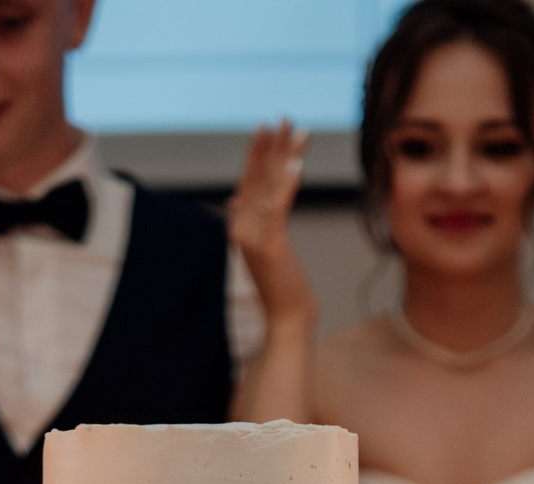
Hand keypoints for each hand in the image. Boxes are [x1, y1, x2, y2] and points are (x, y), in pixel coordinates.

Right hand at [228, 122, 315, 333]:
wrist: (285, 316)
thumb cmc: (281, 284)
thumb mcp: (263, 247)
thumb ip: (248, 220)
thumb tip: (235, 198)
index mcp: (240, 223)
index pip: (249, 180)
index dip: (258, 153)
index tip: (269, 129)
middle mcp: (242, 225)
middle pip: (258, 177)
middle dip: (272, 146)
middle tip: (283, 118)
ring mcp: (253, 234)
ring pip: (270, 185)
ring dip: (284, 155)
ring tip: (295, 130)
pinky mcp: (270, 243)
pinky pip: (278, 206)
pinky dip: (288, 184)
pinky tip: (298, 164)